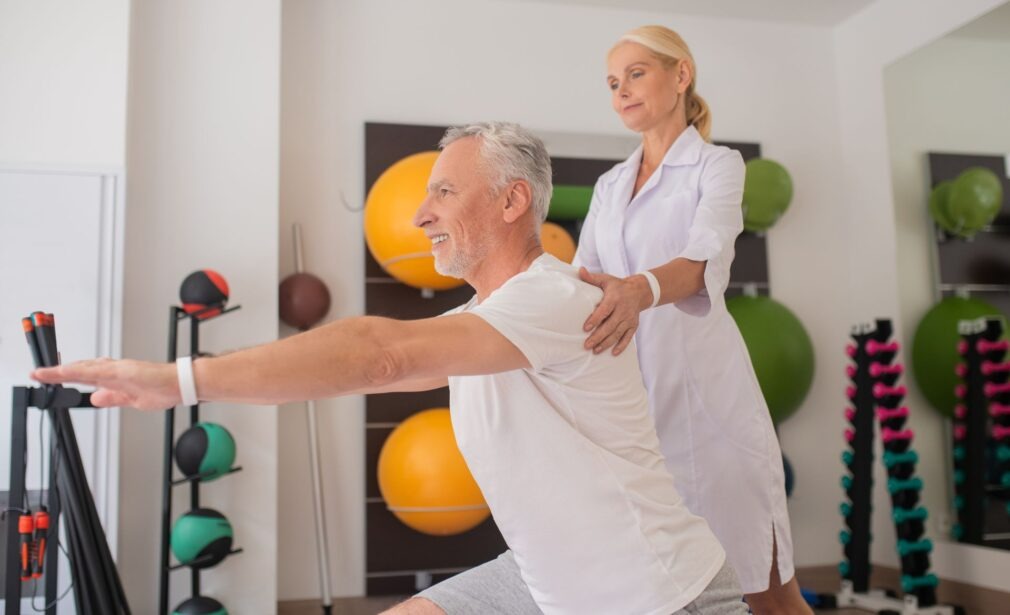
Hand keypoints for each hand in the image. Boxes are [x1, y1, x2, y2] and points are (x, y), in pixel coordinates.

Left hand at [32, 358, 178, 410]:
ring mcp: (118, 369)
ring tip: (43, 373)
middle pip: (81, 369)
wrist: (182, 384)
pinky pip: (96, 371)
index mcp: (117, 377)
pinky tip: (65, 372)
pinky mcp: (124, 371)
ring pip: (84, 368)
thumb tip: (95, 397)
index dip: (69, 376)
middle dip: (58, 372)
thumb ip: (112, 398)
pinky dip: (78, 371)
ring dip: (62, 371)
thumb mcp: (132, 400)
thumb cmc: (165, 389)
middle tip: (39, 374)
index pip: (87, 374)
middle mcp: (115, 370)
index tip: (51, 378)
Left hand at [578, 267, 651, 355]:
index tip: (585, 328)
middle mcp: (623, 310)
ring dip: (607, 343)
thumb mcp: (606, 279)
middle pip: (610, 326)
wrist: (640, 291)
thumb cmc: (618, 286)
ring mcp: (629, 319)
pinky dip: (622, 346)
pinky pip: (628, 337)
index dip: (595, 320)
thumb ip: (592, 277)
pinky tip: (614, 353)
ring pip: (618, 333)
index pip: (604, 310)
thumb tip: (580, 270)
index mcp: (615, 298)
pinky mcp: (634, 325)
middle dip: (598, 336)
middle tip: (587, 345)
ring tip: (596, 351)